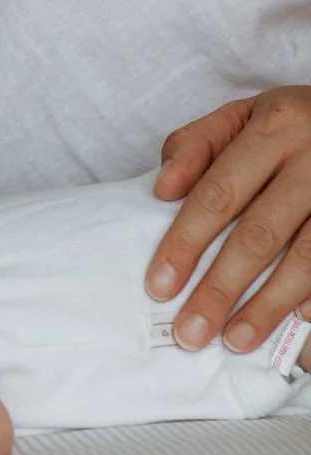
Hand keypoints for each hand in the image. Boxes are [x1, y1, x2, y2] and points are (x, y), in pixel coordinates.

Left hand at [146, 87, 310, 353]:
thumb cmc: (290, 124)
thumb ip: (197, 144)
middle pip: (258, 234)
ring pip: (305, 257)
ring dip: (267, 306)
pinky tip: (297, 322)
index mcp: (274, 126)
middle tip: (189, 332)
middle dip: (219, 288)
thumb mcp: (244, 114)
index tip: (159, 286)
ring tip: (233, 340)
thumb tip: (162, 188)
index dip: (185, 242)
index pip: (217, 193)